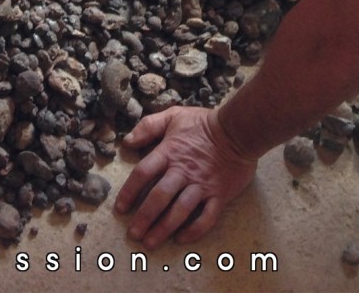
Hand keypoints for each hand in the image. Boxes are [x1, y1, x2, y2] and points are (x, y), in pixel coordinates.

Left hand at [114, 106, 256, 247]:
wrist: (238, 130)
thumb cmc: (203, 123)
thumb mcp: (173, 116)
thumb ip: (148, 126)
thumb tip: (127, 142)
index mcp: (169, 153)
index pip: (143, 174)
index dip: (129, 192)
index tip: (120, 209)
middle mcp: (183, 172)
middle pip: (159, 197)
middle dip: (144, 218)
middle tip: (134, 234)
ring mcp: (202, 185)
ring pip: (180, 211)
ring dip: (163, 228)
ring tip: (150, 243)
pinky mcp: (219, 195)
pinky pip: (207, 218)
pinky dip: (194, 231)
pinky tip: (181, 239)